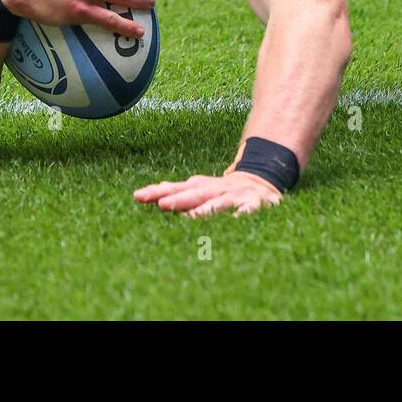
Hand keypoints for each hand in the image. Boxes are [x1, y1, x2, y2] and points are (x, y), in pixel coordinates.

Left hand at [133, 171, 282, 217]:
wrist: (262, 181)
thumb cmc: (224, 190)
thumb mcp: (202, 187)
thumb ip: (179, 191)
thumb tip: (150, 192)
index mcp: (202, 187)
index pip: (177, 188)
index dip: (158, 192)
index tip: (138, 196)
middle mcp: (216, 190)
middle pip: (195, 194)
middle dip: (178, 199)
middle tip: (161, 205)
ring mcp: (235, 197)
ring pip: (219, 203)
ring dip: (206, 209)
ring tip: (191, 218)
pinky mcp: (254, 204)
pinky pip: (248, 211)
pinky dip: (243, 215)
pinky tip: (236, 220)